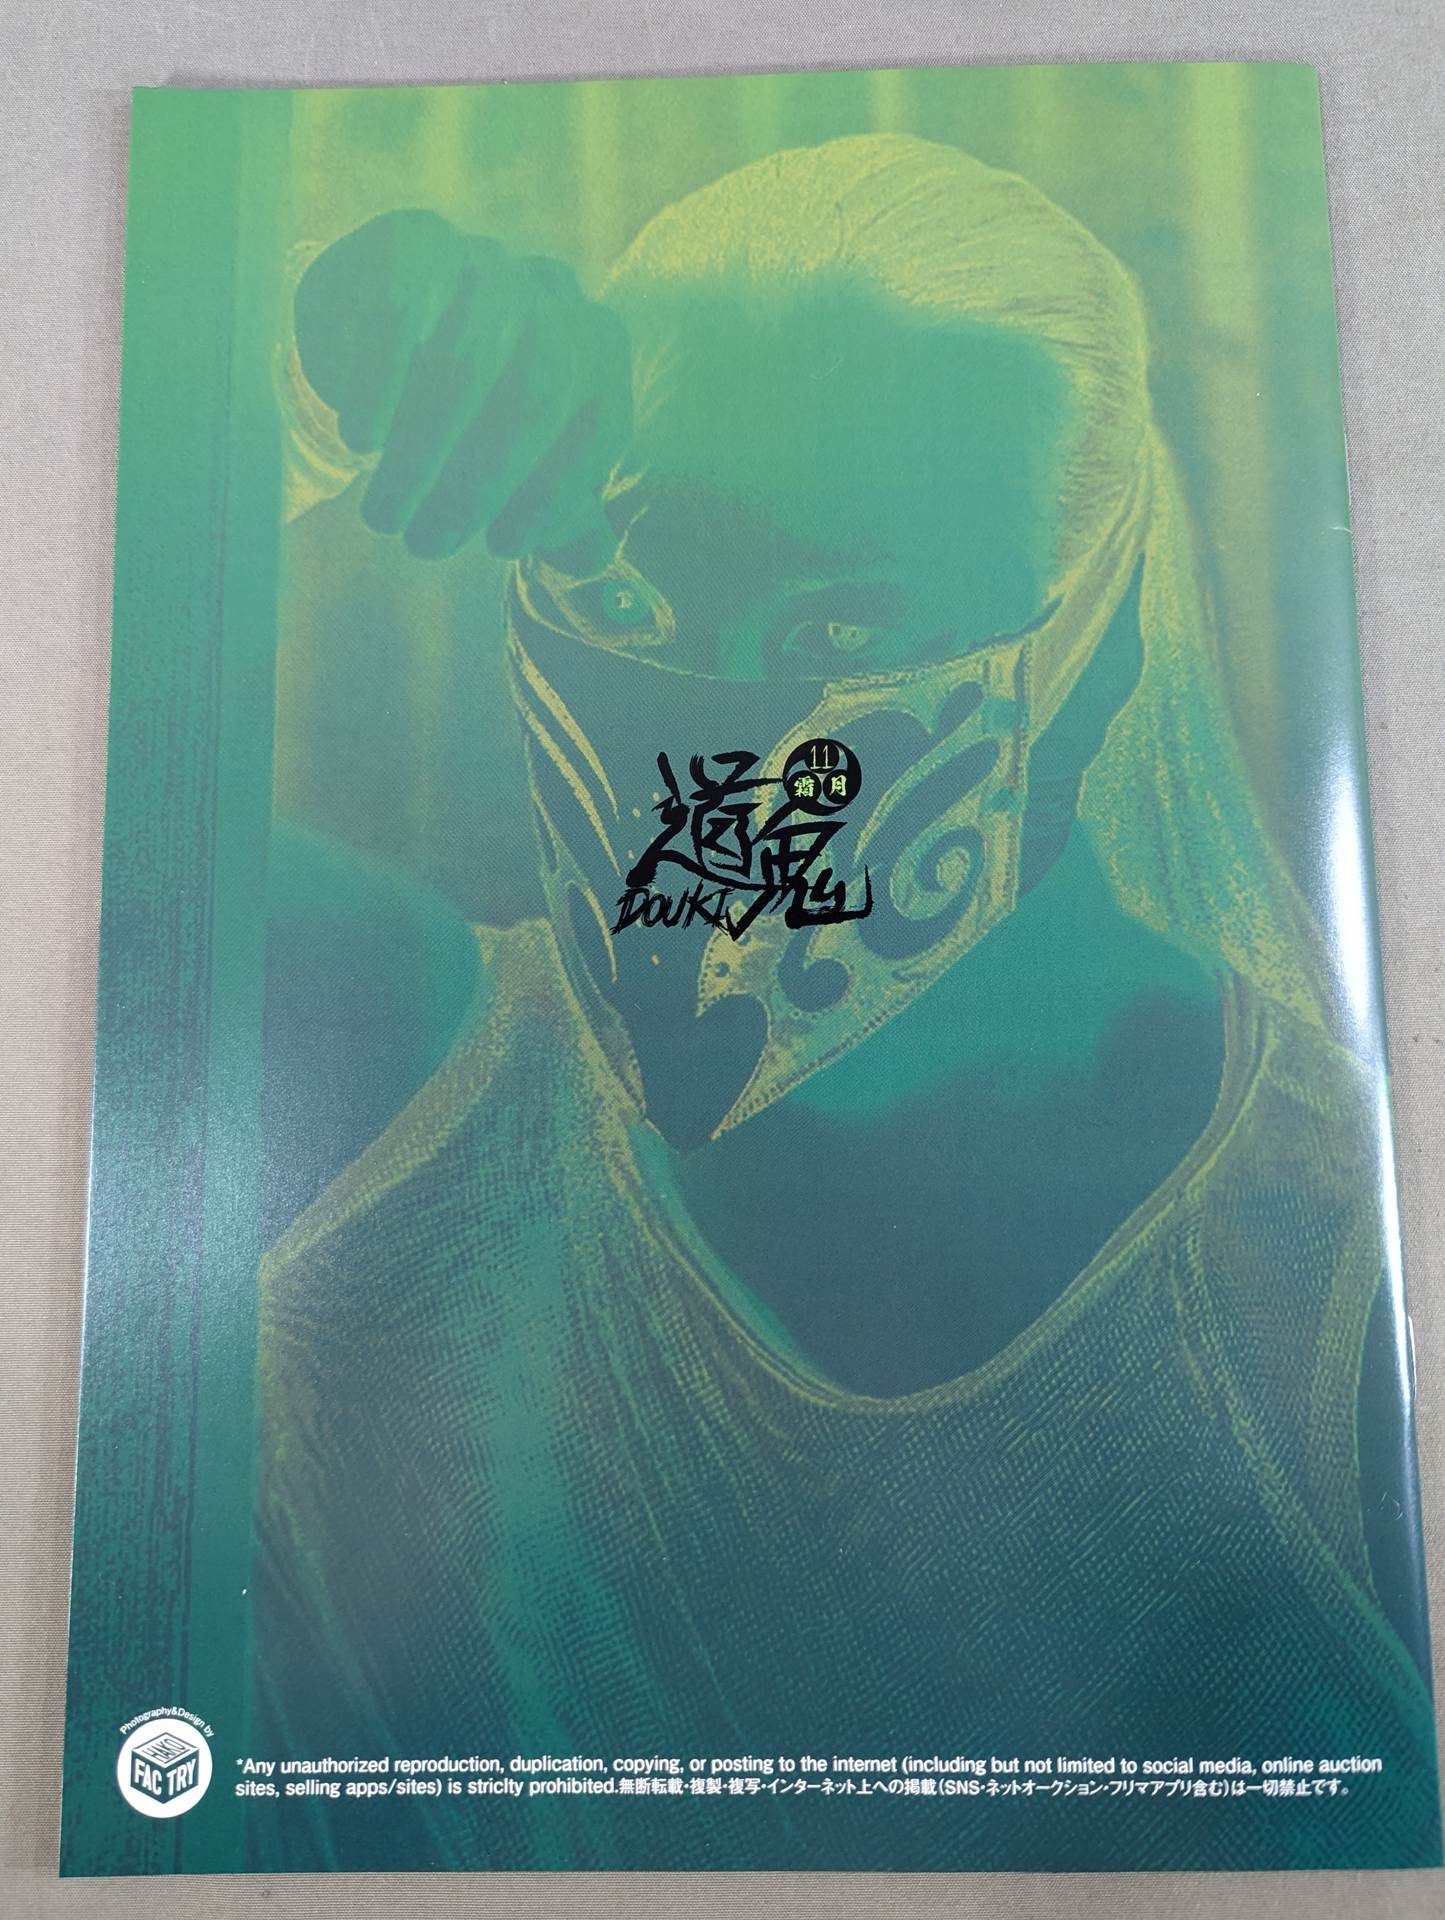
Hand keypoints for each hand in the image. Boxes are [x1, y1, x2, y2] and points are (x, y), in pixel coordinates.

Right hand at [294, 209, 631, 568]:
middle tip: (428, 546)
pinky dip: (380, 388)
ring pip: (464, 368)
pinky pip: (400, 318)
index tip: (500, 548)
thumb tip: (593, 560)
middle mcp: (554, 294)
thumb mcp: (520, 464)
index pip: (597, 430)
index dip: (553, 499)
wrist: (379, 326)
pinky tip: (361, 442)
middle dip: (479, 488)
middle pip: (535, 401)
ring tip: (384, 516)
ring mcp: (487, 259)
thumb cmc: (469, 414)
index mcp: (598, 348)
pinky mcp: (416, 240)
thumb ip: (562, 514)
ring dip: (420, 458)